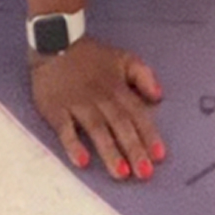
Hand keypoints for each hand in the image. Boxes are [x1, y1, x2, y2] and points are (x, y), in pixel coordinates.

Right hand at [29, 35, 166, 180]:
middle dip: (133, 149)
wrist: (55, 41)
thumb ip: (143, 75)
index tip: (160, 155)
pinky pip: (65, 129)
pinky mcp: (56, 109)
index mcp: (117, 87)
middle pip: (119, 124)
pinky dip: (73, 145)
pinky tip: (83, 161)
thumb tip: (159, 96)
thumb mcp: (123, 57)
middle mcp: (100, 97)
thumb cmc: (92, 57)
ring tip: (121, 173)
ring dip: (109, 151)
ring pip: (96, 129)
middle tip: (144, 173)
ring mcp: (77, 104)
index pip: (136, 113)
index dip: (149, 134)